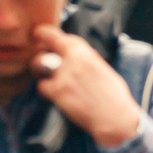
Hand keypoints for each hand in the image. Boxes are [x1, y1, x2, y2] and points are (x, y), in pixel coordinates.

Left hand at [30, 27, 140, 148]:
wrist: (115, 118)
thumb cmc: (114, 98)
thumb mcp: (104, 70)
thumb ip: (88, 61)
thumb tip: (78, 60)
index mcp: (87, 53)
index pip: (63, 36)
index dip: (49, 35)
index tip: (42, 35)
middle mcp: (74, 60)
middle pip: (47, 44)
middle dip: (41, 49)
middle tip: (40, 58)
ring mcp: (64, 75)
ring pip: (38, 63)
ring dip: (38, 69)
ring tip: (44, 76)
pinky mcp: (58, 92)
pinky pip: (41, 86)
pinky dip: (45, 91)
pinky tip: (53, 96)